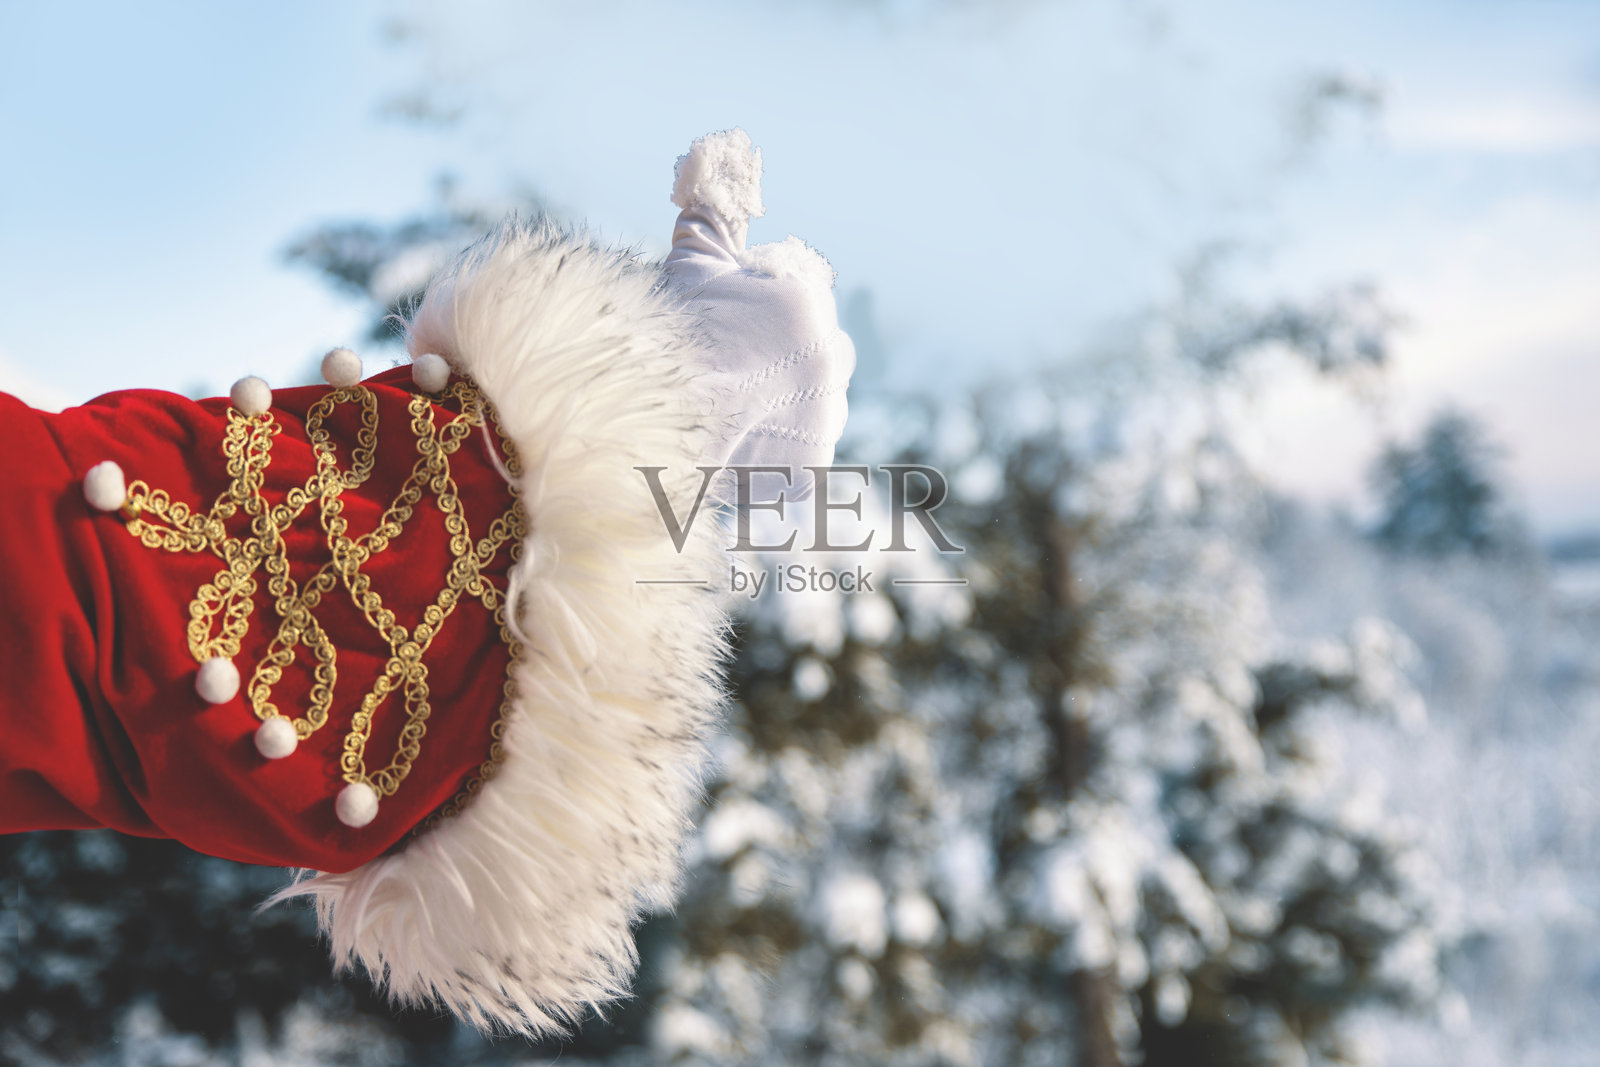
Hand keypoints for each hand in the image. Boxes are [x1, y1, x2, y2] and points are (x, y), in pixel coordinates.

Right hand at [664, 129, 854, 502]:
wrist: (641, 411)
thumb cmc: (660, 333)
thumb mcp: (687, 263)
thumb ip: (710, 215)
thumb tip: (713, 157)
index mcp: (808, 303)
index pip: (803, 300)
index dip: (761, 312)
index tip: (724, 332)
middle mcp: (829, 358)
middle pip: (817, 358)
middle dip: (784, 363)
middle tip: (731, 375)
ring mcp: (822, 419)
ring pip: (815, 410)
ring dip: (784, 411)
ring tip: (730, 416)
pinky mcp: (808, 472)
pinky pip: (801, 468)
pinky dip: (777, 466)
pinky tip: (739, 455)